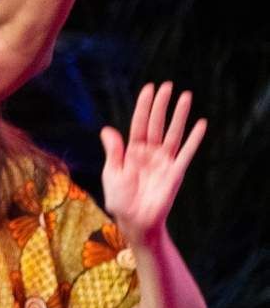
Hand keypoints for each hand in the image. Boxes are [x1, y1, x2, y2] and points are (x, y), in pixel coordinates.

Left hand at [100, 82, 206, 242]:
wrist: (134, 221)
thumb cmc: (120, 199)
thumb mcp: (112, 173)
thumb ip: (114, 151)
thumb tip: (107, 129)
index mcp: (132, 151)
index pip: (139, 123)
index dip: (144, 107)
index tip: (149, 89)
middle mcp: (150, 152)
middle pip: (157, 124)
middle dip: (162, 105)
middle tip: (168, 86)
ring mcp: (164, 161)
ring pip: (173, 133)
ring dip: (179, 115)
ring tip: (186, 96)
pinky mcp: (176, 172)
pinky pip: (186, 152)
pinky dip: (194, 139)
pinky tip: (200, 124)